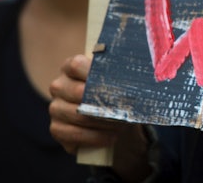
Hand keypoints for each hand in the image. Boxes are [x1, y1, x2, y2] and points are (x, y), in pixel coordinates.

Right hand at [49, 54, 152, 181]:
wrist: (112, 117)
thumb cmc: (116, 92)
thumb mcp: (120, 78)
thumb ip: (125, 71)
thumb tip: (147, 70)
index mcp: (71, 66)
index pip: (76, 65)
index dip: (94, 72)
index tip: (116, 81)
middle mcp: (59, 86)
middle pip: (77, 91)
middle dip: (104, 102)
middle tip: (124, 108)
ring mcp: (55, 108)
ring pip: (76, 115)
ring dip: (102, 122)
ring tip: (121, 124)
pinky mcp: (57, 128)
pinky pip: (71, 134)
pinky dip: (94, 137)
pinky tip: (110, 138)